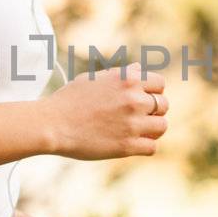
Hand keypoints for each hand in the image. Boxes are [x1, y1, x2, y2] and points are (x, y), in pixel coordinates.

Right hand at [41, 61, 169, 160]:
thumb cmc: (69, 100)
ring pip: (162, 126)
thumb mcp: (94, 78)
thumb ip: (120, 74)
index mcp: (127, 79)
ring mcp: (133, 123)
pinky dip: (145, 147)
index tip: (143, 99)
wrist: (52, 124)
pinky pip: (152, 147)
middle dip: (154, 111)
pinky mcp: (128, 146)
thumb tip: (138, 69)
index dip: (153, 92)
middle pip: (164, 105)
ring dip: (152, 129)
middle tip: (138, 117)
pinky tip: (132, 144)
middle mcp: (134, 99)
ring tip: (137, 131)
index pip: (159, 83)